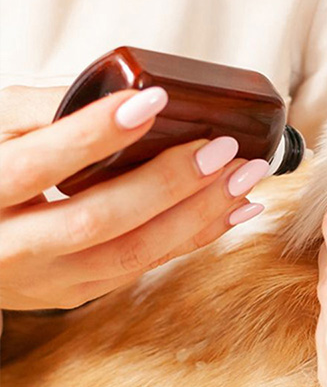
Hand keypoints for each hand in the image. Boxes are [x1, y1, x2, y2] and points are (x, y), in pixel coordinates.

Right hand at [0, 85, 267, 310]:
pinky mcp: (76, 292)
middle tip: (223, 149)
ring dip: (198, 215)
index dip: (94, 135)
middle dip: (169, 183)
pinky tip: (233, 210)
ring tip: (244, 178)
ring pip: (132, 254)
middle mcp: (10, 249)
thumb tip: (125, 94)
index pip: (36, 166)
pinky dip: (194, 236)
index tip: (154, 102)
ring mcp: (46, 280)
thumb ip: (40, 112)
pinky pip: (144, 267)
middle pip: (98, 220)